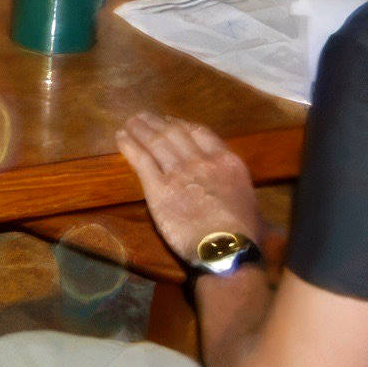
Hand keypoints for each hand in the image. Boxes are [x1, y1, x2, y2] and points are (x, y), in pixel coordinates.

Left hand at [115, 112, 263, 271]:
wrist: (226, 249)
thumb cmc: (243, 232)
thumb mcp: (246, 197)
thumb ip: (232, 182)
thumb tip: (226, 184)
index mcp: (226, 161)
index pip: (200, 133)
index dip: (181, 124)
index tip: (169, 121)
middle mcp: (202, 161)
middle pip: (174, 133)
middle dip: (156, 123)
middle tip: (142, 117)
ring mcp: (179, 173)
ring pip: (156, 142)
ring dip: (140, 129)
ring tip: (130, 122)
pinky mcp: (158, 189)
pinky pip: (142, 160)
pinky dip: (130, 146)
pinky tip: (121, 138)